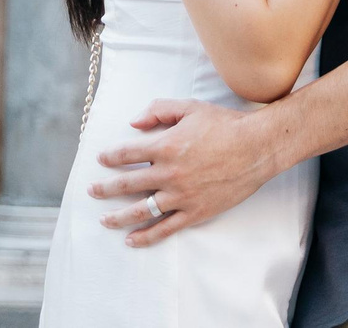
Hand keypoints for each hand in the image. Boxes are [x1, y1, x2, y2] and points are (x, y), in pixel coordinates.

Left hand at [88, 99, 286, 245]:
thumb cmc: (224, 124)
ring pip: (141, 210)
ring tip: (104, 220)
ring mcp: (181, 196)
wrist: (256, 148)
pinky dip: (146, 237)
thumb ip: (158, 110)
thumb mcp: (189, 108)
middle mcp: (168, 174)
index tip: (100, 160)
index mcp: (165, 146)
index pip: (126, 154)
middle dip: (105, 188)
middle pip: (127, 184)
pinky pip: (165, 228)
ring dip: (119, 216)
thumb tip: (133, 123)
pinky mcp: (195, 212)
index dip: (110, 157)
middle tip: (91, 191)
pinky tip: (132, 240)